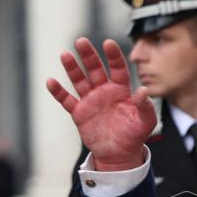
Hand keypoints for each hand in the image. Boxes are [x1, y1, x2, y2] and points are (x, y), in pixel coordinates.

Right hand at [46, 38, 157, 170]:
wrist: (119, 155)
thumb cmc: (135, 135)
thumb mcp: (146, 122)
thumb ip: (145, 106)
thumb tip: (143, 90)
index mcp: (121, 90)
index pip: (117, 69)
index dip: (113, 56)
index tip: (108, 43)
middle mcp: (104, 91)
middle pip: (95, 69)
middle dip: (88, 56)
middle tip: (81, 41)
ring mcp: (90, 101)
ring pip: (79, 80)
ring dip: (72, 68)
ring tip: (65, 55)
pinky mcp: (79, 113)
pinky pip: (67, 100)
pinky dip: (58, 92)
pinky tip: (50, 81)